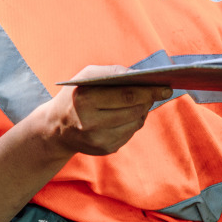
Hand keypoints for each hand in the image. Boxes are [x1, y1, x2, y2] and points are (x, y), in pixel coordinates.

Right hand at [35, 65, 172, 157]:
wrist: (56, 128)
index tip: (165, 86)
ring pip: (135, 123)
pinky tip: (130, 114)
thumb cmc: (75, 95)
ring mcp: (98, 140)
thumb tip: (139, 75)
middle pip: (133, 110)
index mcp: (85, 100)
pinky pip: (130, 133)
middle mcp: (90, 123)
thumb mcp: (86, 77)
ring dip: (143, 110)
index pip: (125, 96)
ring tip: (144, 100)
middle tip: (160, 91)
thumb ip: (112, 72)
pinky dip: (134, 121)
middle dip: (149, 99)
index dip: (148, 91)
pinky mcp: (105, 149)